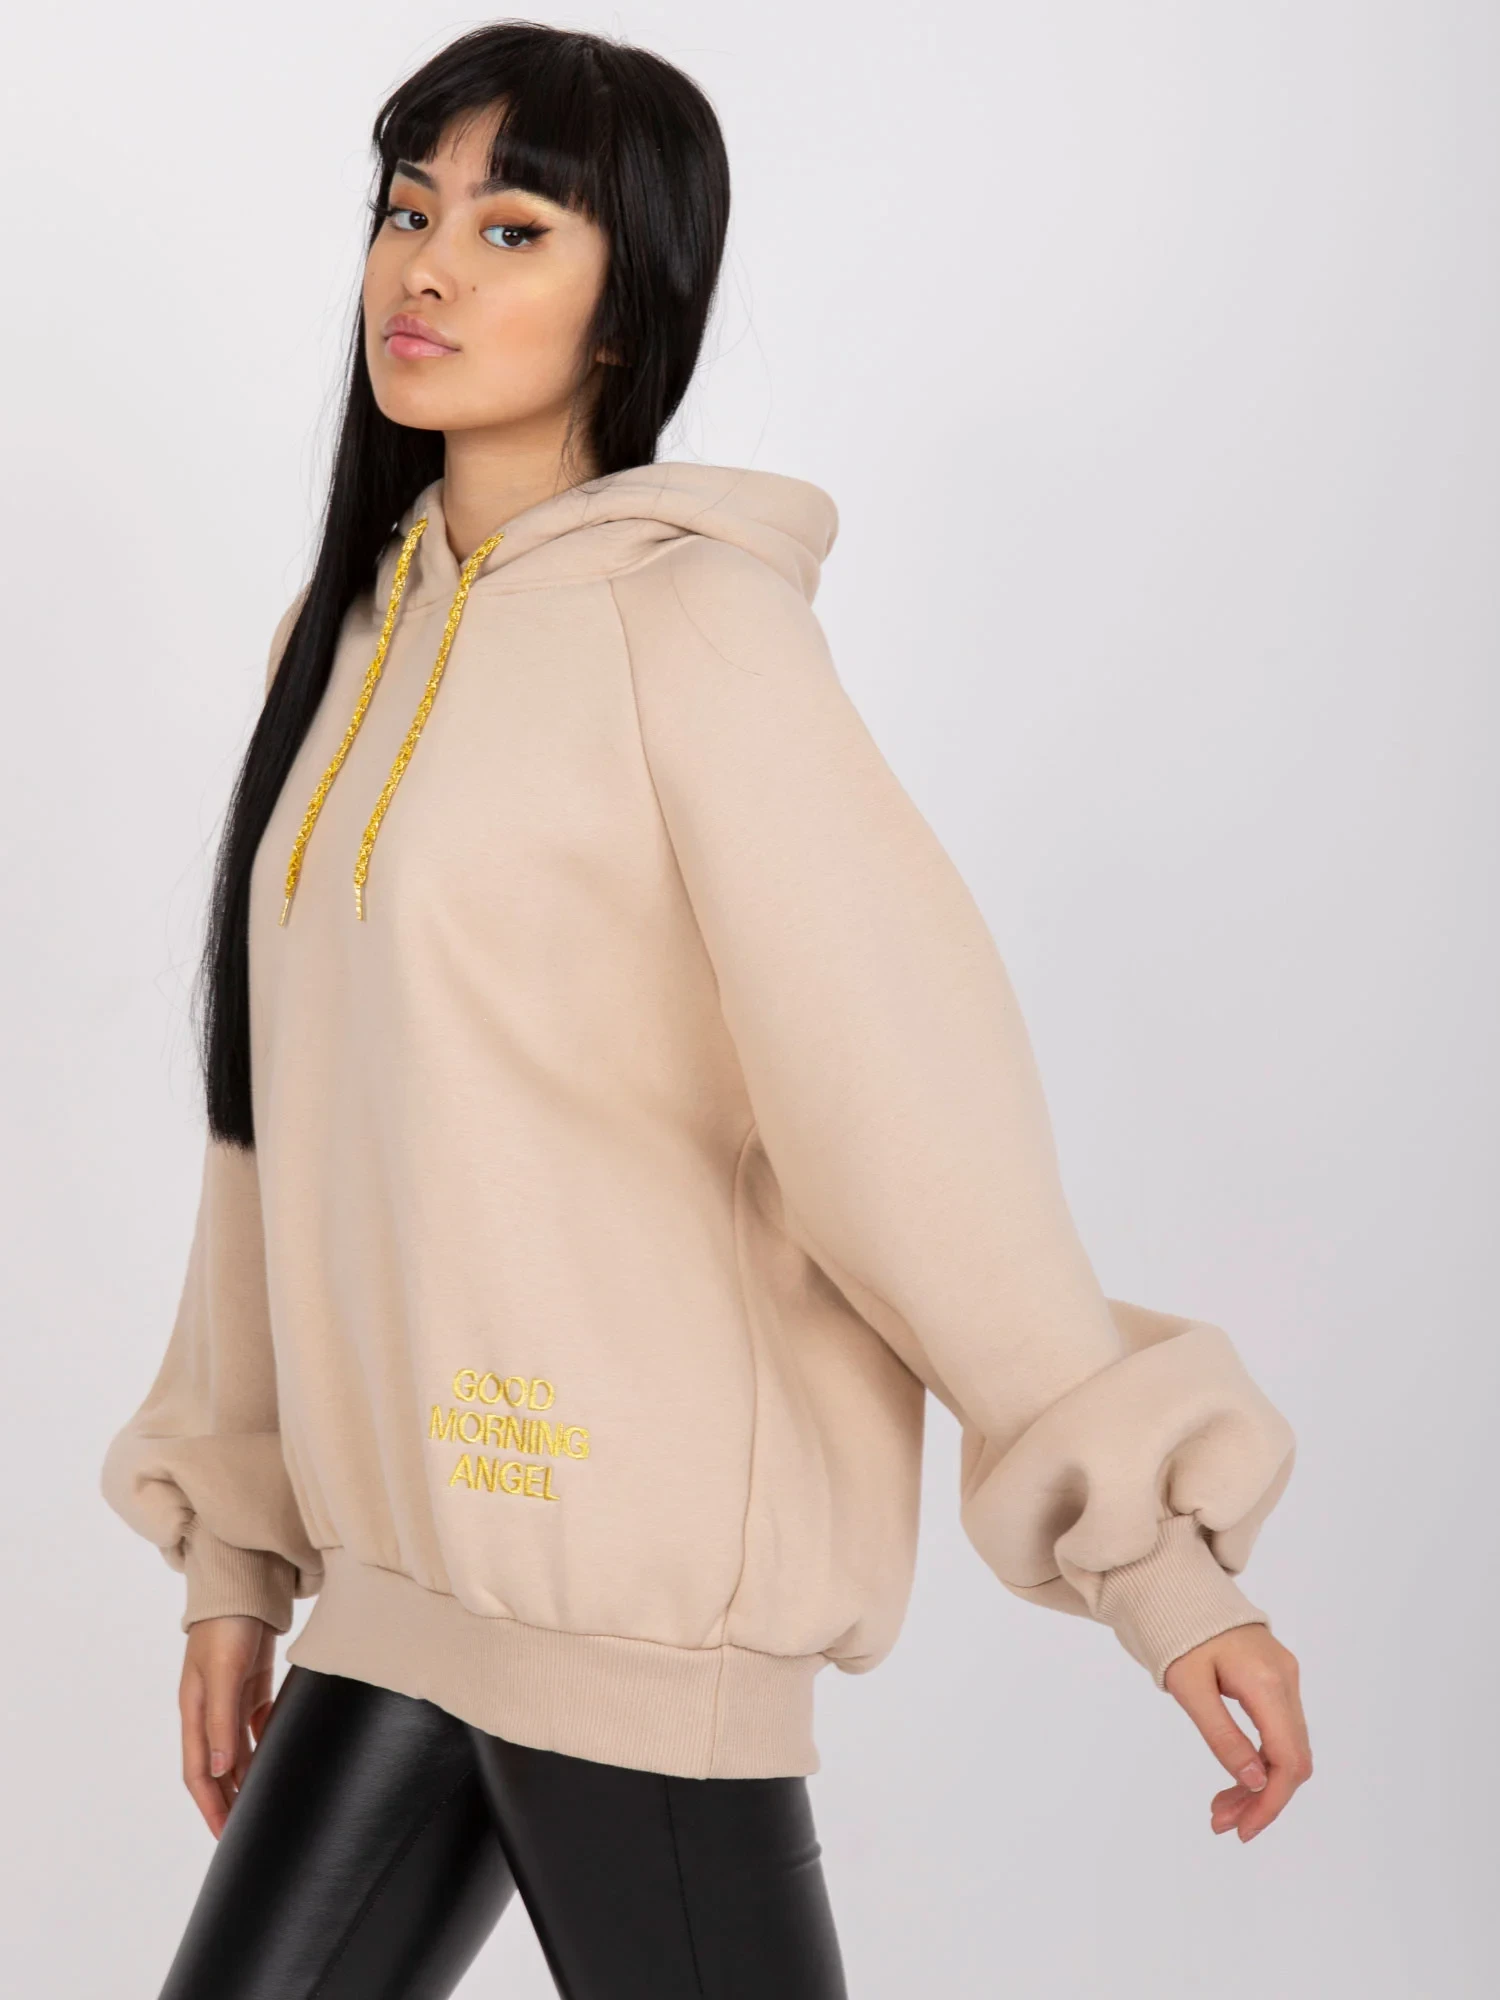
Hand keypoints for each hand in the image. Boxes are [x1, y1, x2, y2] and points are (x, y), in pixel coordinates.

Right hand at [179, 1615, 276, 1836]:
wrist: (244, 1580)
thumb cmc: (226, 1624)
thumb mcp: (223, 1672)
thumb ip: (221, 1719)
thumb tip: (222, 1769)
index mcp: (194, 1710)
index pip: (199, 1772)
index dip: (211, 1806)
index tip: (225, 1837)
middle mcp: (210, 1708)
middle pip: (218, 1767)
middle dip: (229, 1800)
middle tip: (249, 1831)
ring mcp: (231, 1695)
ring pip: (239, 1748)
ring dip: (249, 1774)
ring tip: (267, 1800)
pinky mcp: (252, 1682)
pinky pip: (257, 1723)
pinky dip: (265, 1741)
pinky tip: (280, 1753)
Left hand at [1163, 1621, 1310, 1841]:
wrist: (1180, 1591)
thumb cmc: (1178, 1633)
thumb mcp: (1189, 1688)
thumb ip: (1222, 1735)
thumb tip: (1254, 1783)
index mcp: (1268, 1681)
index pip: (1287, 1759)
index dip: (1270, 1802)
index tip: (1241, 1830)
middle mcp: (1287, 1681)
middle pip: (1293, 1760)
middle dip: (1261, 1800)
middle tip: (1222, 1824)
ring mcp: (1287, 1679)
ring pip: (1287, 1749)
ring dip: (1259, 1785)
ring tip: (1220, 1808)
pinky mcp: (1278, 1681)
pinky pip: (1279, 1732)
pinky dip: (1259, 1760)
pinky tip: (1236, 1779)